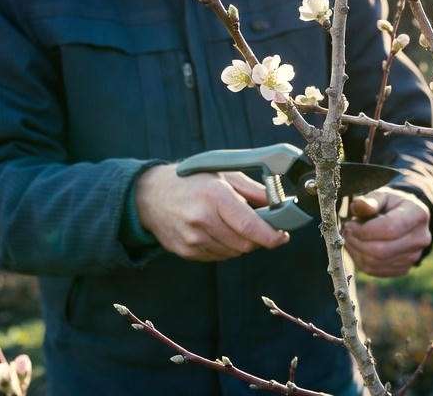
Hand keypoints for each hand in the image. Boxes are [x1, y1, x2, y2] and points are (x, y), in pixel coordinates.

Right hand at [134, 163, 289, 260]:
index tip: (282, 236)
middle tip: (258, 225)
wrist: (149, 196)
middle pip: (245, 244)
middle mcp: (202, 219)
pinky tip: (215, 230)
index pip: (250, 226)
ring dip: (240, 242)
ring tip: (229, 223)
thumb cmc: (191, 181)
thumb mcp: (223, 174)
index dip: (271, 236)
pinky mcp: (185, 251)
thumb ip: (254, 190)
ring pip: (233, 252)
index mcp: (214, 196)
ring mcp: (192, 238)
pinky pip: (218, 257)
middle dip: (257, 238)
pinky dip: (224, 247)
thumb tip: (279, 204)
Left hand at [341, 187, 431, 276]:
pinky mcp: (404, 268)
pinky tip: (357, 248)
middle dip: (357, 242)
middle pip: (382, 250)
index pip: (389, 229)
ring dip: (357, 252)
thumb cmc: (391, 204)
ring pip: (376, 263)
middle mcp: (420, 238)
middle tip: (346, 233)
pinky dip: (361, 261)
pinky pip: (376, 271)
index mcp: (418, 214)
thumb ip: (370, 201)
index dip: (364, 230)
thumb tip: (358, 206)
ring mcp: (414, 256)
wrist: (407, 217)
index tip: (349, 224)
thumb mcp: (382, 195)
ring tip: (350, 239)